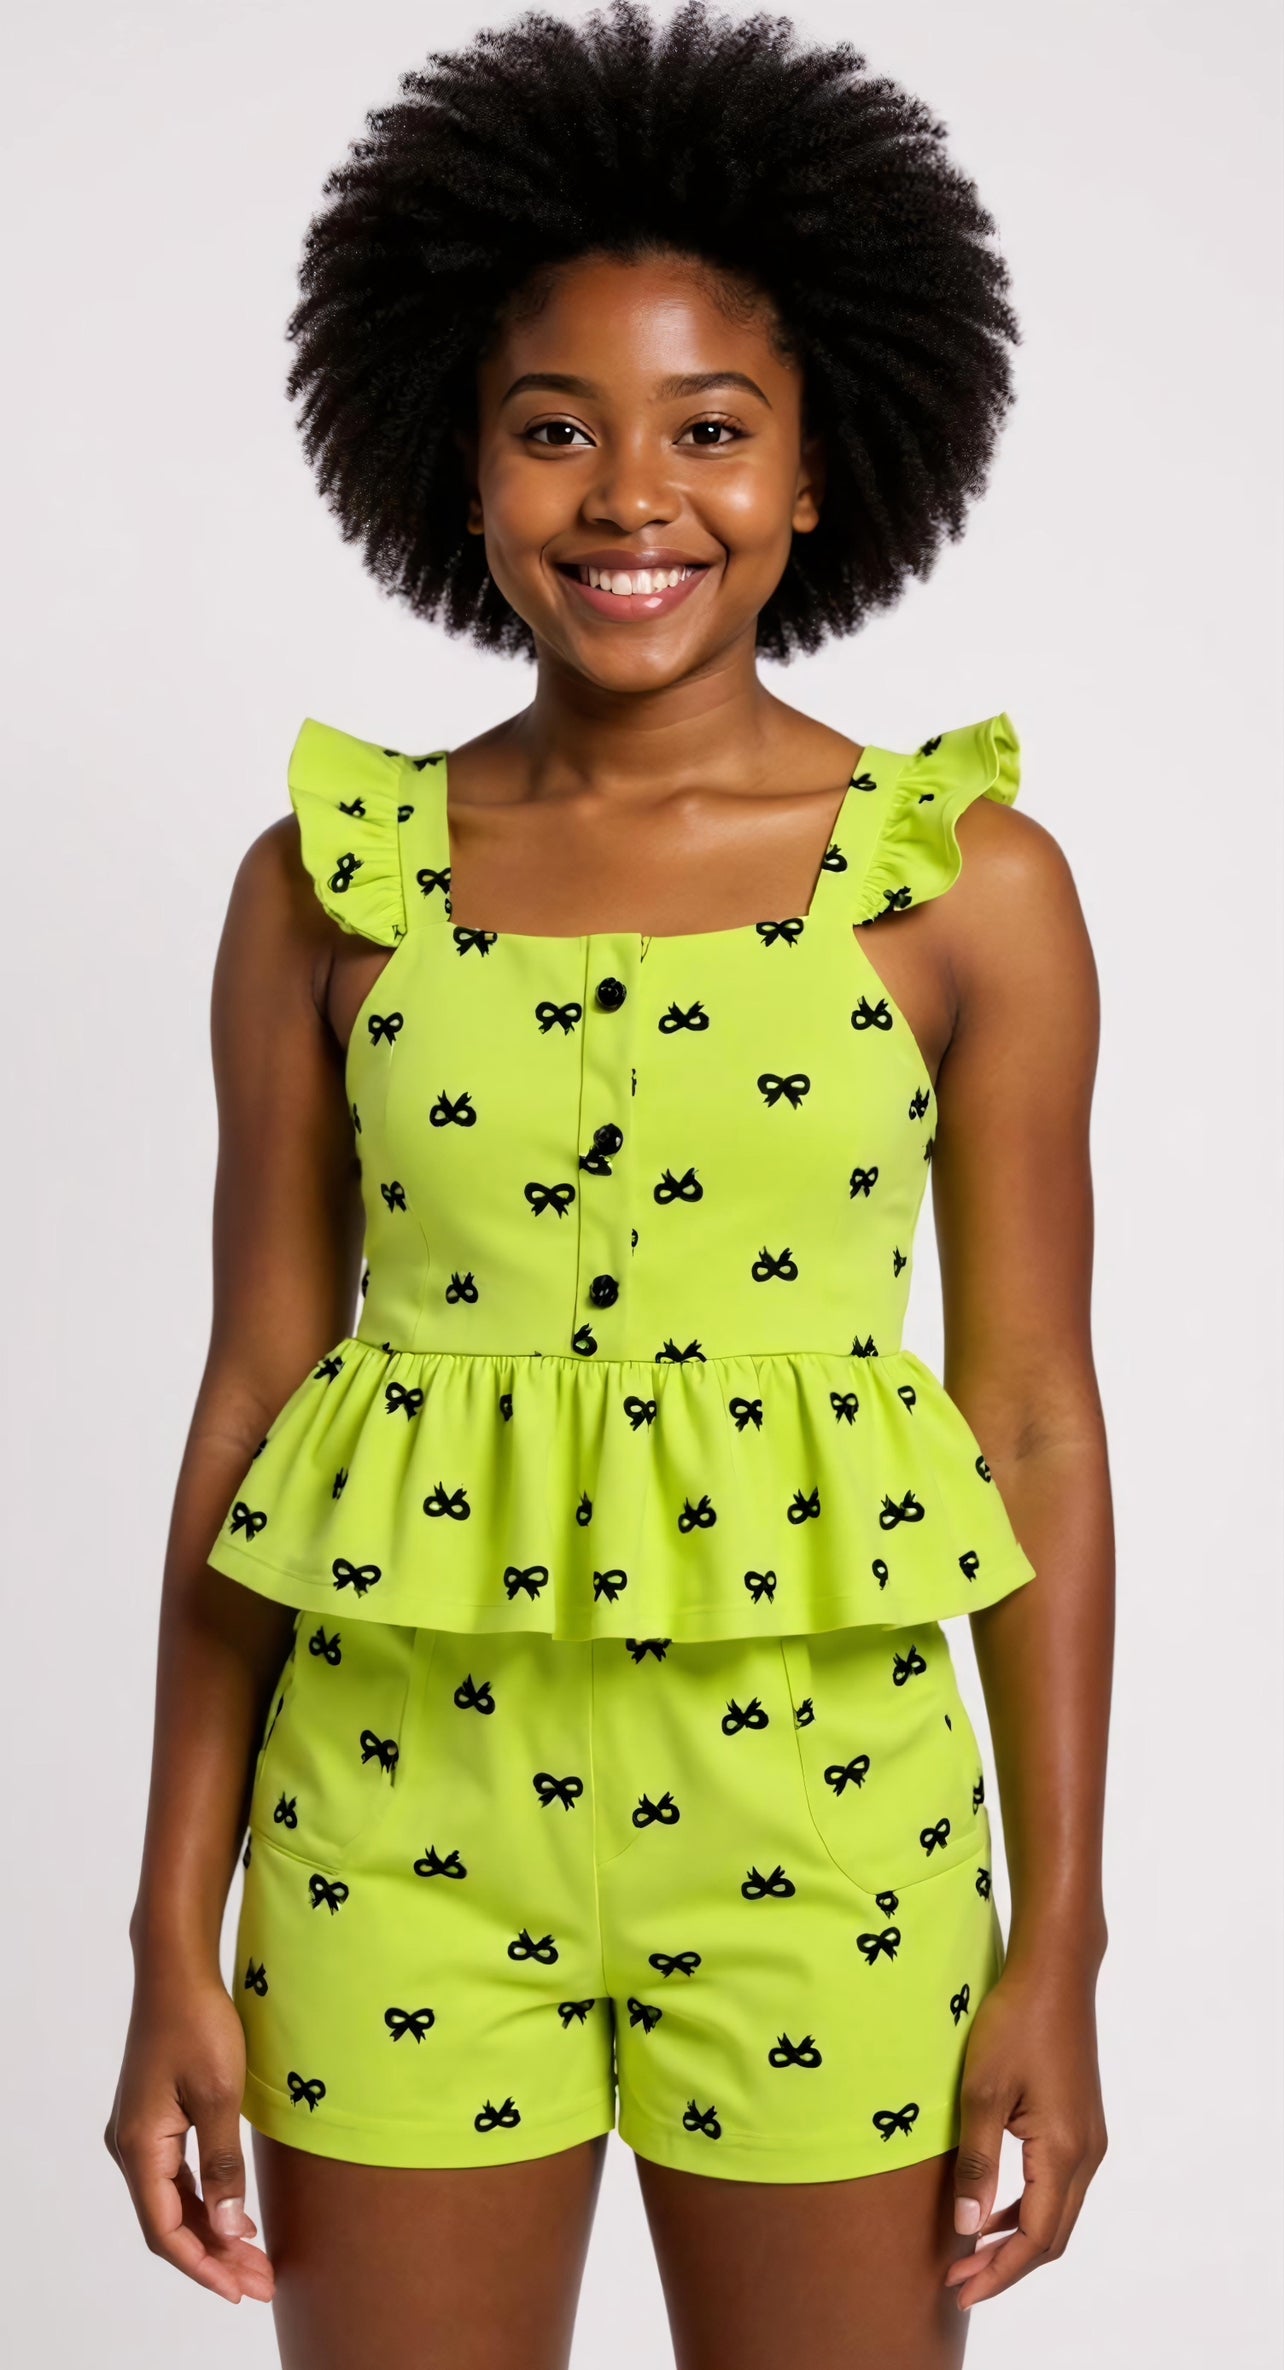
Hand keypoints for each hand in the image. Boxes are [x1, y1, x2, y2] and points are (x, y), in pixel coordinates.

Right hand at [104, 1965, 274, 2304]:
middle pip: (169, 2221)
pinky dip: (204, 2201)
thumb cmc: (198, 2024)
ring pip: (174, 2200)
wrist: (176, 1970)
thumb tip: (228, 2226)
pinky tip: (234, 2215)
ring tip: (254, 2261)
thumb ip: (222, 2164)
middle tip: (260, 2283)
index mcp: (139, 2147)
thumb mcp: (219, 2096)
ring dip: (211, 2231)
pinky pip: (176, 2176)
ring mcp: (140, 2132)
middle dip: (214, 2257)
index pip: (165, 2229)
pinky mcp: (155, 2118)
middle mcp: (130, 2147)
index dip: (202, 2265)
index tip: (240, 2289)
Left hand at [945, 1953, 1107, 2310]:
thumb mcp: (983, 2090)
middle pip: (1052, 2236)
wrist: (1055, 1972)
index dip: (999, 2272)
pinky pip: (1059, 2186)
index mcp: (1064, 2151)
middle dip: (1007, 2266)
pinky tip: (994, 2208)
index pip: (1036, 2238)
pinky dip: (1028, 2208)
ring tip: (971, 2253)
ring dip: (1017, 2239)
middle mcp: (1087, 2153)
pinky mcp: (1081, 2123)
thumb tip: (968, 2228)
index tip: (961, 2289)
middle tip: (959, 2281)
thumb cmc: (1016, 2021)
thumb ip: (978, 2162)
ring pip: (1058, 2212)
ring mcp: (1089, 2138)